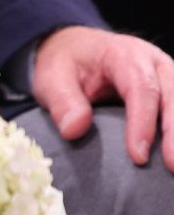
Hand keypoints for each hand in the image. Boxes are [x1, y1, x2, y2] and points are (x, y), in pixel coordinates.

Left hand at [34, 26, 173, 169]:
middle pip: (173, 97)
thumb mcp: (52, 77)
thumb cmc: (66, 63)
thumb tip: (75, 130)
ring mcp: (167, 77)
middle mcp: (154, 63)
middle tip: (172, 166)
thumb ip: (62, 101)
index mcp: (125, 54)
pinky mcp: (171, 92)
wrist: (76, 49)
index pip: (142, 88)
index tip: (137, 156)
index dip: (143, 122)